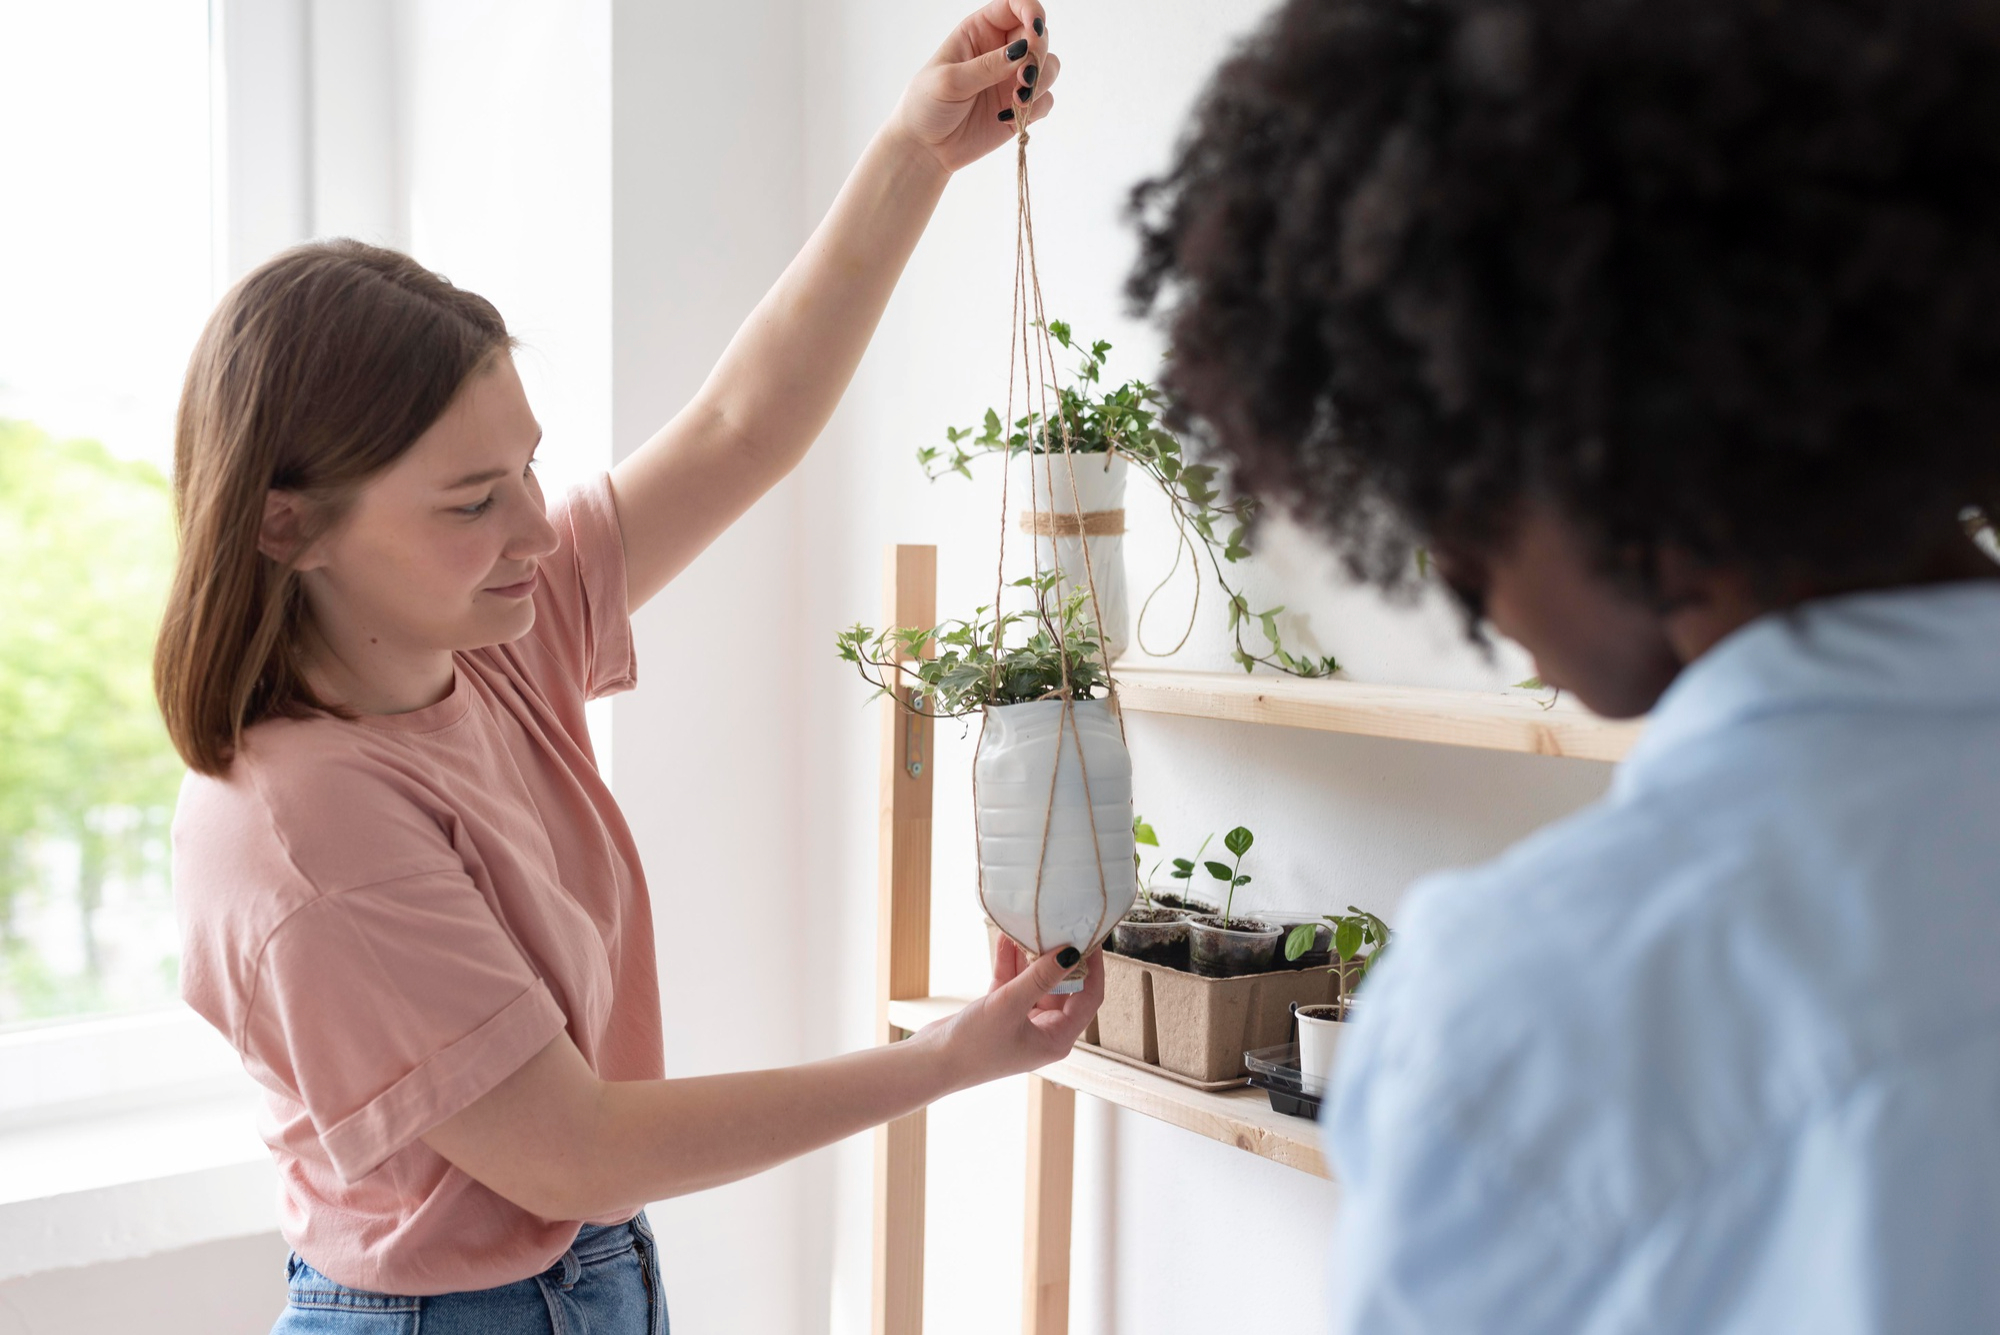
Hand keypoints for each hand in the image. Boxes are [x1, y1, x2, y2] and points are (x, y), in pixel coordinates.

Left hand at [892, 0, 1060, 173]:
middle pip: (1039, 36)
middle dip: (1038, 54)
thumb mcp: (950, 81)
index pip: (1015, 5)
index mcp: (979, 31)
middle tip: (1024, 77)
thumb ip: (987, 66)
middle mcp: (1000, 50)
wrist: (925, 149)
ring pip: (1048, 67)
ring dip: (1040, 82)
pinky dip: (1035, 108)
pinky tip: (1007, 118)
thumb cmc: (926, 106)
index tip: (1035, 31)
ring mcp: (1011, 79)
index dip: (1031, 11)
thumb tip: (1022, 52)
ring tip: (1017, 100)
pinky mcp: (1019, 107)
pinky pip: (1045, 100)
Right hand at [923, 935, 1104, 1090]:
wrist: (931, 1063)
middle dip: (1059, 957)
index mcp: (1057, 1039)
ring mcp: (1022, 1022)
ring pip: (1036, 981)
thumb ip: (1040, 977)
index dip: (1093, 967)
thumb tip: (1071, 953)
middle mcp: (1044, 1031)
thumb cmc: (973, 1046)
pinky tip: (1005, 938)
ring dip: (1031, 956)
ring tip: (1032, 925)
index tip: (1091, 937)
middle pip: (1064, 987)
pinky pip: (1013, 983)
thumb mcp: (1009, 1006)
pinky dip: (1010, 963)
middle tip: (1061, 925)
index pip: (1089, 997)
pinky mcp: (1001, 1013)